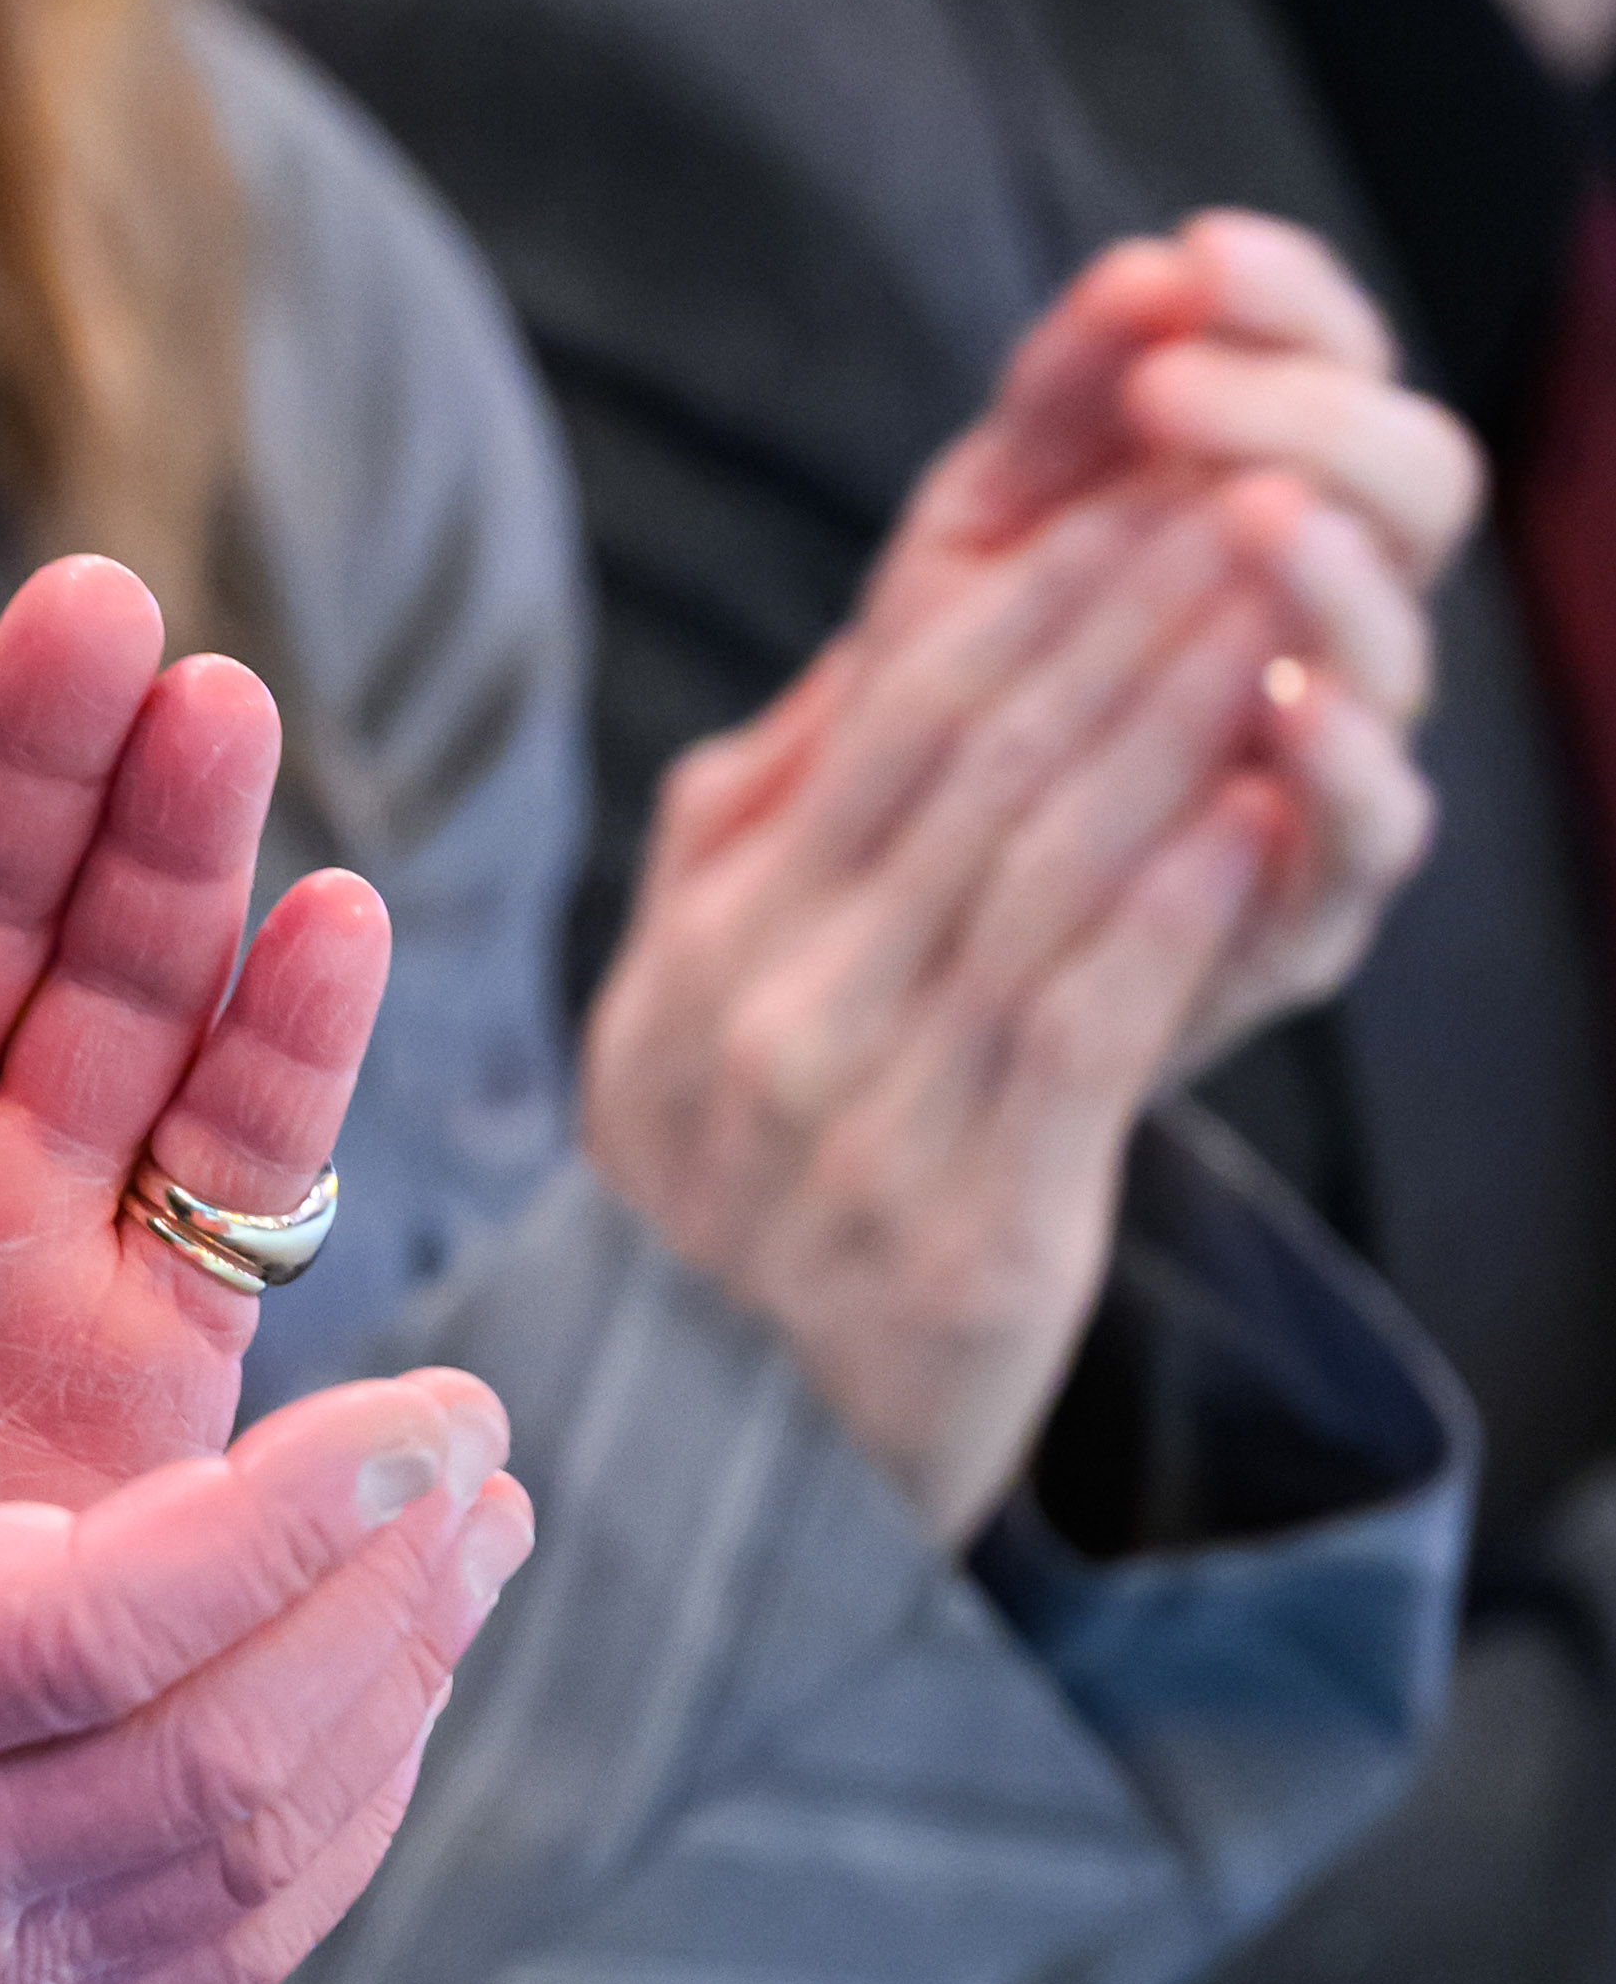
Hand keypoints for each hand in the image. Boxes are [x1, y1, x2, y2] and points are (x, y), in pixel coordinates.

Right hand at [0, 1154, 526, 1983]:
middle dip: (385, 1594)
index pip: (100, 1633)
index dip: (293, 1521)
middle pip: (223, 1762)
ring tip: (477, 1531)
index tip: (429, 1404)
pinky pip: (225, 1946)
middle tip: (482, 1437)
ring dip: (395, 1692)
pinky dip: (345, 1813)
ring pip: (255, 1866)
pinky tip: (386, 1679)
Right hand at [578, 221, 1467, 1541]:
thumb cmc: (739, 1247)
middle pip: (966, 762)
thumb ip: (764, 862)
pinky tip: (1253, 807)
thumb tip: (861, 679)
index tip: (1154, 474)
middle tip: (1251, 483)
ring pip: (1035, 866)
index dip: (1032, 580)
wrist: (715, 1510)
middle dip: (1125, 608)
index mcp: (697, 948)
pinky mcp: (956, 1230)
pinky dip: (1168, 903)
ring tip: (1286, 606)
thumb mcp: (697, 1037)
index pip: (885, 716)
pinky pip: (1071, 1024)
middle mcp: (749, 1016)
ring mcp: (845, 1124)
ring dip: (1175, 719)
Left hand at [871, 216, 1464, 1046]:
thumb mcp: (983, 524)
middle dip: (1312, 412)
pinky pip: (1375, 830)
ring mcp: (1332, 760)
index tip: (1199, 251)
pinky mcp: (1307, 904)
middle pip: (1416, 480)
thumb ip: (1061, 397)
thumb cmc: (951, 699)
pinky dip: (1342, 764)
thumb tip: (1146, 268)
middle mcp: (1327, 623)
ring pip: (1399, 647)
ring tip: (1256, 509)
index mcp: (1265, 504)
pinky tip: (1282, 707)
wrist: (891, 922)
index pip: (1341, 364)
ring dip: (1337, 569)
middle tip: (1177, 387)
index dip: (1294, 299)